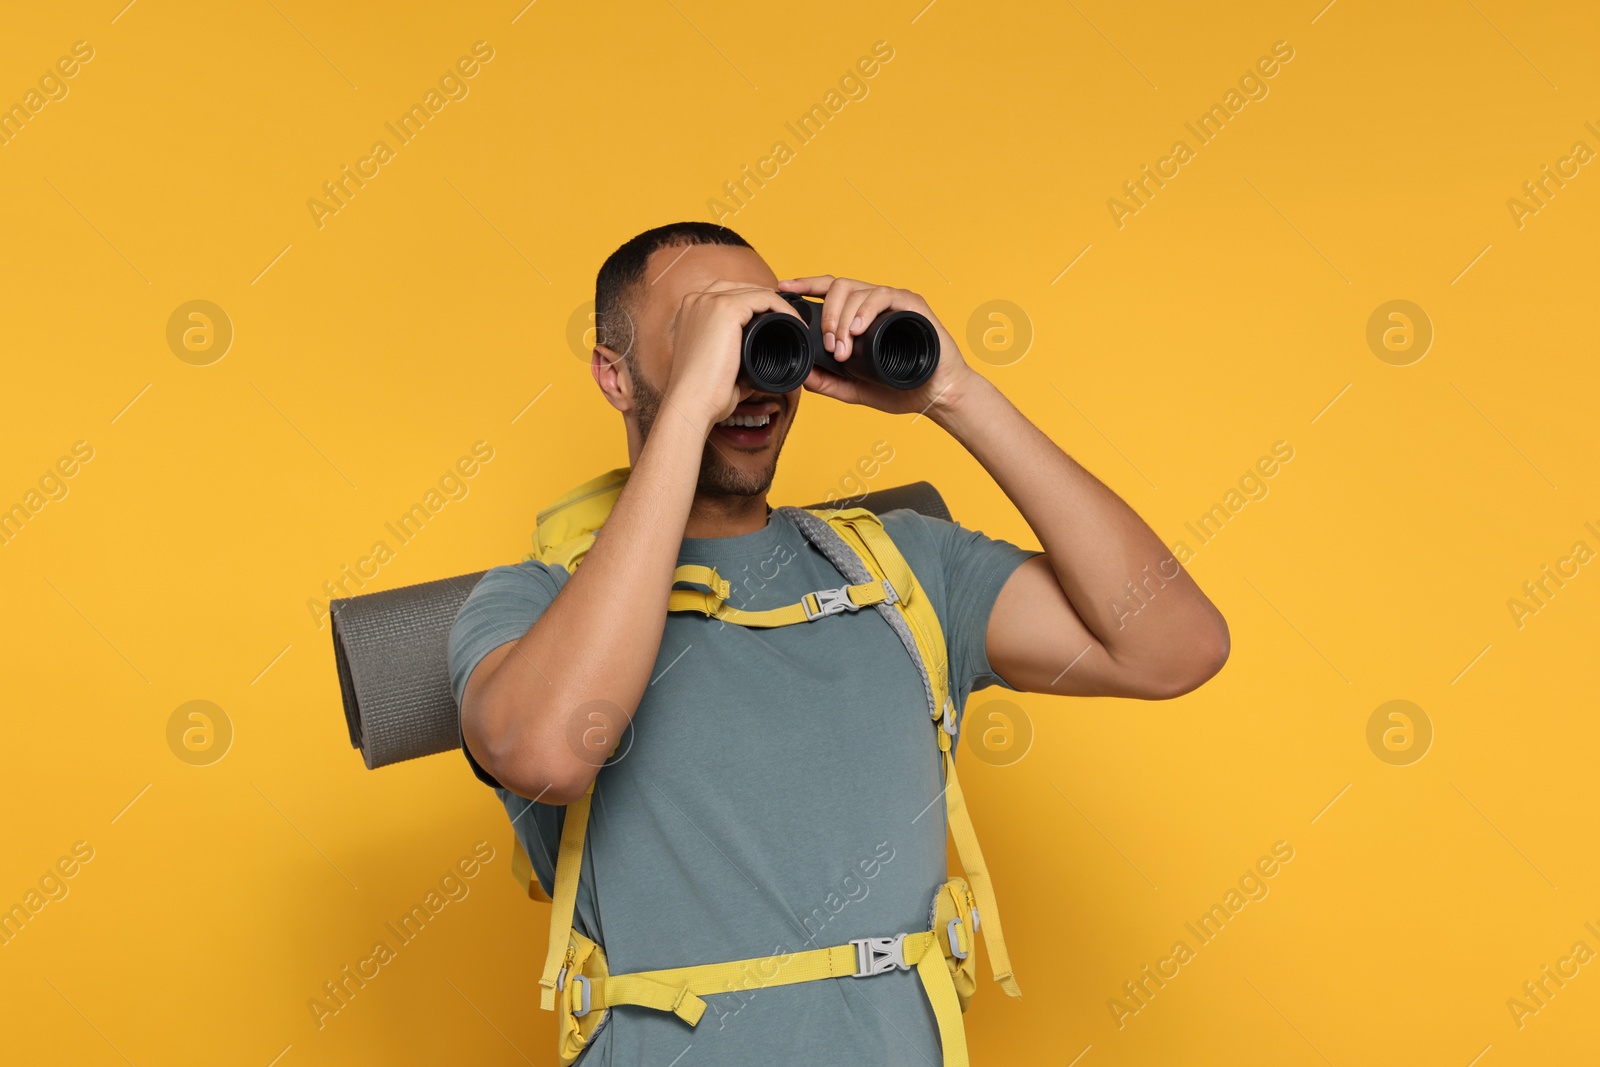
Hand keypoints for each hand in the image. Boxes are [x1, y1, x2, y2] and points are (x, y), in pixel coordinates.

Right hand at [662, 281, 804, 431]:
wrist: (692, 403)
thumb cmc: (704, 392)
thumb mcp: (717, 362)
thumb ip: (735, 352)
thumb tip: (763, 357)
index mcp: (691, 310)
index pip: (729, 294)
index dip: (755, 305)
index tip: (775, 322)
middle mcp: (697, 299)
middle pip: (742, 288)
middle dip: (767, 303)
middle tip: (789, 323)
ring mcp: (710, 301)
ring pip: (755, 291)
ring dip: (779, 305)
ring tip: (795, 325)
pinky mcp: (726, 309)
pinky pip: (765, 298)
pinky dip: (784, 308)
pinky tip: (795, 323)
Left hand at [776, 275, 975, 416]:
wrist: (936, 396)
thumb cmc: (901, 389)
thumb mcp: (854, 390)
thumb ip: (828, 383)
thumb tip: (800, 374)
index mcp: (860, 315)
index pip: (829, 289)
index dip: (805, 284)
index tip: (784, 289)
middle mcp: (874, 303)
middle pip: (838, 288)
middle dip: (827, 316)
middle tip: (830, 347)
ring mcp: (893, 301)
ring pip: (858, 291)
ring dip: (843, 319)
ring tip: (843, 348)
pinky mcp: (911, 304)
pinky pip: (883, 295)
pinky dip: (866, 310)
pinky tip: (858, 328)